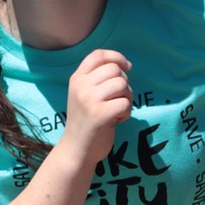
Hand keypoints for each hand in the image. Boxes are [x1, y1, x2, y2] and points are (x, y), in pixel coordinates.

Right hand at [60, 49, 132, 166]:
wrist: (76, 150)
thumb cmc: (86, 121)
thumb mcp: (84, 94)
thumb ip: (97, 78)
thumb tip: (124, 65)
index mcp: (76, 78)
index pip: (98, 54)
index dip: (117, 57)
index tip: (127, 67)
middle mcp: (81, 86)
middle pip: (115, 70)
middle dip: (124, 83)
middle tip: (119, 99)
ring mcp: (89, 100)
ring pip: (122, 84)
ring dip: (127, 98)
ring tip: (118, 110)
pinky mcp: (100, 115)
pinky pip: (125, 103)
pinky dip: (126, 113)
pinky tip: (117, 120)